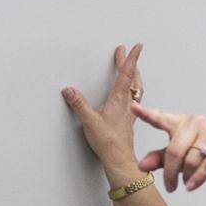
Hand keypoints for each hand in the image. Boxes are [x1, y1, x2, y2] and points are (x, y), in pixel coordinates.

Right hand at [60, 44, 143, 171]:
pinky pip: (135, 99)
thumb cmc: (108, 142)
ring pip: (136, 88)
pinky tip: (131, 94)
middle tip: (127, 52)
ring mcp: (130, 111)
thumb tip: (69, 90)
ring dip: (134, 75)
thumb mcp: (89, 120)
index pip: (126, 74)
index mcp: (119, 99)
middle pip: (132, 78)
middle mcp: (127, 103)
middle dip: (130, 63)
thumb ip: (78, 104)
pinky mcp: (129, 119)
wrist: (119, 159)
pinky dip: (134, 90)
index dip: (130, 58)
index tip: (136, 47)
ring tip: (131, 68)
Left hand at [130, 103, 205, 191]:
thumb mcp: (178, 154)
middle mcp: (196, 123)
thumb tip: (141, 166)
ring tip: (184, 183)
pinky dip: (197, 179)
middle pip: (175, 151)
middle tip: (169, 186)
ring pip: (190, 160)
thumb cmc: (202, 152)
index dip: (146, 114)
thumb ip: (159, 158)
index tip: (132, 107)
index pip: (161, 118)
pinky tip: (191, 186)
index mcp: (181, 122)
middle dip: (170, 172)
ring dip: (185, 177)